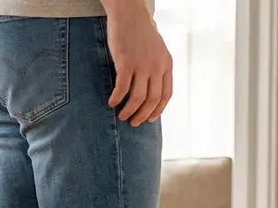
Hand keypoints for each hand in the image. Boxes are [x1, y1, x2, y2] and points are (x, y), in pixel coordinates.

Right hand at [102, 0, 172, 125]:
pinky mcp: (126, 63)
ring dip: (129, 111)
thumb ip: (157, 67)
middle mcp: (156, 66)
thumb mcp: (156, 50)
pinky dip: (116, 99)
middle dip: (143, 115)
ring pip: (138, 97)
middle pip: (152, 100)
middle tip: (133, 122)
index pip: (166, 94)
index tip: (150, 119)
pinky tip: (111, 103)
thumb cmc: (140, 32)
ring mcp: (142, 65)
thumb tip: (151, 88)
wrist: (130, 14)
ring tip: (122, 116)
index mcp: (166, 64)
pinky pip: (122, 88)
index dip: (158, 110)